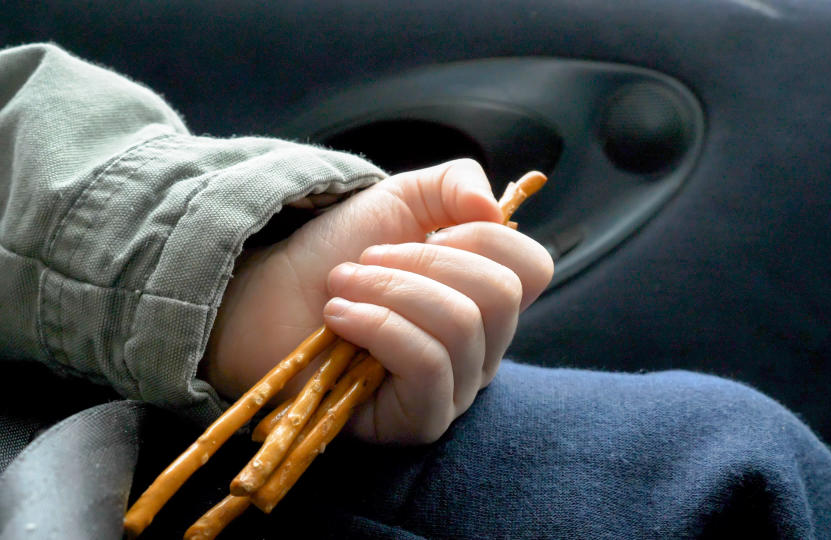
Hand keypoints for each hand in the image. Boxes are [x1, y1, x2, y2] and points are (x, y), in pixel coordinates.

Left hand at [203, 160, 553, 443]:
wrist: (269, 298)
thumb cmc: (338, 253)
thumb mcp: (402, 199)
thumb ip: (457, 184)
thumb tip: (492, 210)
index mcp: (488, 298)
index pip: (533, 268)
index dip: (481, 237)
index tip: (423, 232)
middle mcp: (485, 347)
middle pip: (500, 295)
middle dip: (423, 261)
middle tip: (367, 261)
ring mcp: (457, 388)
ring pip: (461, 326)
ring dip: (390, 290)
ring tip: (342, 285)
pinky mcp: (421, 420)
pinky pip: (427, 366)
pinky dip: (378, 325)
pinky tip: (338, 317)